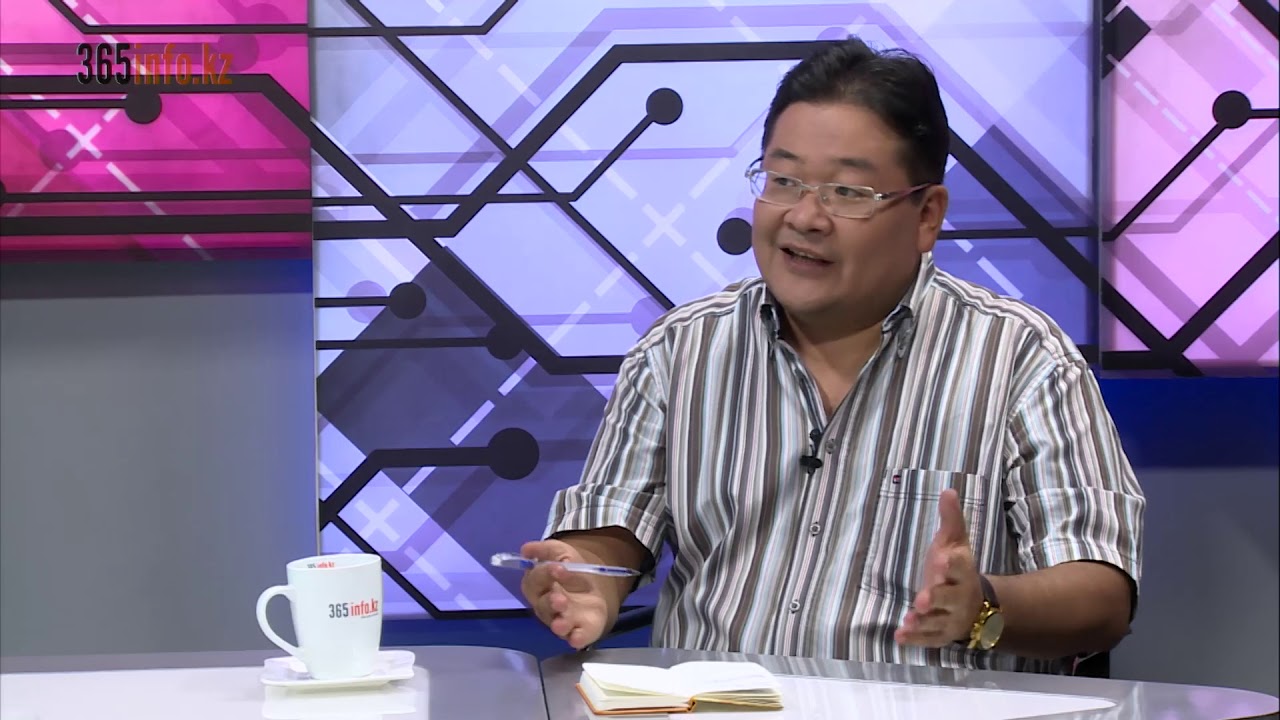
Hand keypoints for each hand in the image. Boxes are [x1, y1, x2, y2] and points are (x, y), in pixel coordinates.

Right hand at [519, 540, 611, 649]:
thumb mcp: (560, 552)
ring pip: (557, 624)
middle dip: (551, 602)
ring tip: (562, 621)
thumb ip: (544, 550)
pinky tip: (576, 638)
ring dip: (560, 623)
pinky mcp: (580, 631)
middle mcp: (546, 606)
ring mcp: (563, 620)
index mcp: (538, 586)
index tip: (558, 567)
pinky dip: (576, 639)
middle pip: (544, 606)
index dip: (545, 574)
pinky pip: (576, 638)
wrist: (594, 586)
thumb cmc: (570, 571)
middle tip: (559, 598)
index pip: (536, 581)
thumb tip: (525, 549)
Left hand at [895, 489, 982, 647]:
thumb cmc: (956, 569)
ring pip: (938, 622)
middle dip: (938, 598)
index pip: (960, 567)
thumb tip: (948, 490)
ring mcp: (950, 618)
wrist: (975, 605)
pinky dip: (915, 639)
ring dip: (923, 622)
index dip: (952, 564)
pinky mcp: (940, 634)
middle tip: (923, 598)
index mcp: (963, 572)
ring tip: (909, 619)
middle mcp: (959, 596)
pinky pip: (928, 639)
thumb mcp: (955, 543)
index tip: (942, 559)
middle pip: (950, 598)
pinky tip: (899, 636)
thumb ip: (951, 520)